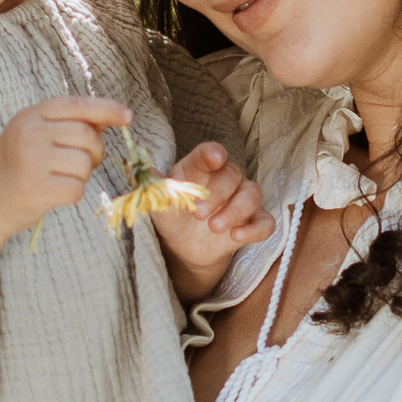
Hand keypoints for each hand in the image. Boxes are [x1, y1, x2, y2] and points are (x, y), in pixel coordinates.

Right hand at [0, 95, 131, 241]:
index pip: (76, 105)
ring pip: (85, 163)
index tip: (127, 116)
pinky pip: (77, 188)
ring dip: (82, 175)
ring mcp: (32, 161)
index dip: (106, 109)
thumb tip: (108, 119)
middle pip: (86, 135)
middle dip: (94, 152)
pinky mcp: (37, 188)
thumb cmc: (16, 167)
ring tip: (60, 178)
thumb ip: (67, 125)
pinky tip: (54, 194)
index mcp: (30, 116)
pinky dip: (73, 194)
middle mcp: (29, 134)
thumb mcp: (34, 136)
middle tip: (81, 163)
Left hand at [154, 140, 274, 296]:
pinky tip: (238, 236)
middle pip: (232, 175)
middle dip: (218, 194)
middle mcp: (226, 179)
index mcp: (201, 169)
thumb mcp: (160, 204)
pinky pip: (266, 222)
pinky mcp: (253, 222)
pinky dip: (255, 229)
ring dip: (235, 211)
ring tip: (215, 228)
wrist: (184, 248)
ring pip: (252, 195)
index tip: (214, 157)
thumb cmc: (173, 216)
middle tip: (198, 214)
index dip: (213, 153)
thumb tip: (136, 169)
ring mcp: (242, 200)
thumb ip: (154, 187)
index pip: (210, 154)